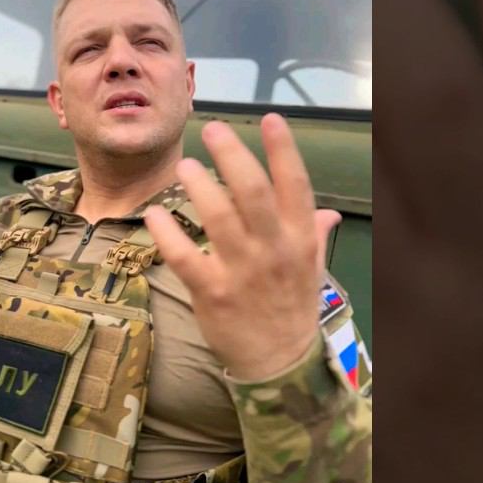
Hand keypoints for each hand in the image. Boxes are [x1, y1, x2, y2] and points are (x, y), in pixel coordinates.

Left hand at [144, 114, 340, 380]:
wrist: (279, 364)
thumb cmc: (292, 308)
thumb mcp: (313, 269)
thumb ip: (315, 235)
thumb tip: (328, 211)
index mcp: (301, 240)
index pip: (296, 186)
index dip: (283, 150)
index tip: (270, 119)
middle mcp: (274, 250)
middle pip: (253, 193)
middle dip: (232, 155)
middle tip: (211, 130)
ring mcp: (243, 272)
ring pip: (218, 218)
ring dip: (199, 186)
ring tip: (183, 167)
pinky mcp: (213, 294)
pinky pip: (185, 257)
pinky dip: (166, 233)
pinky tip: (154, 215)